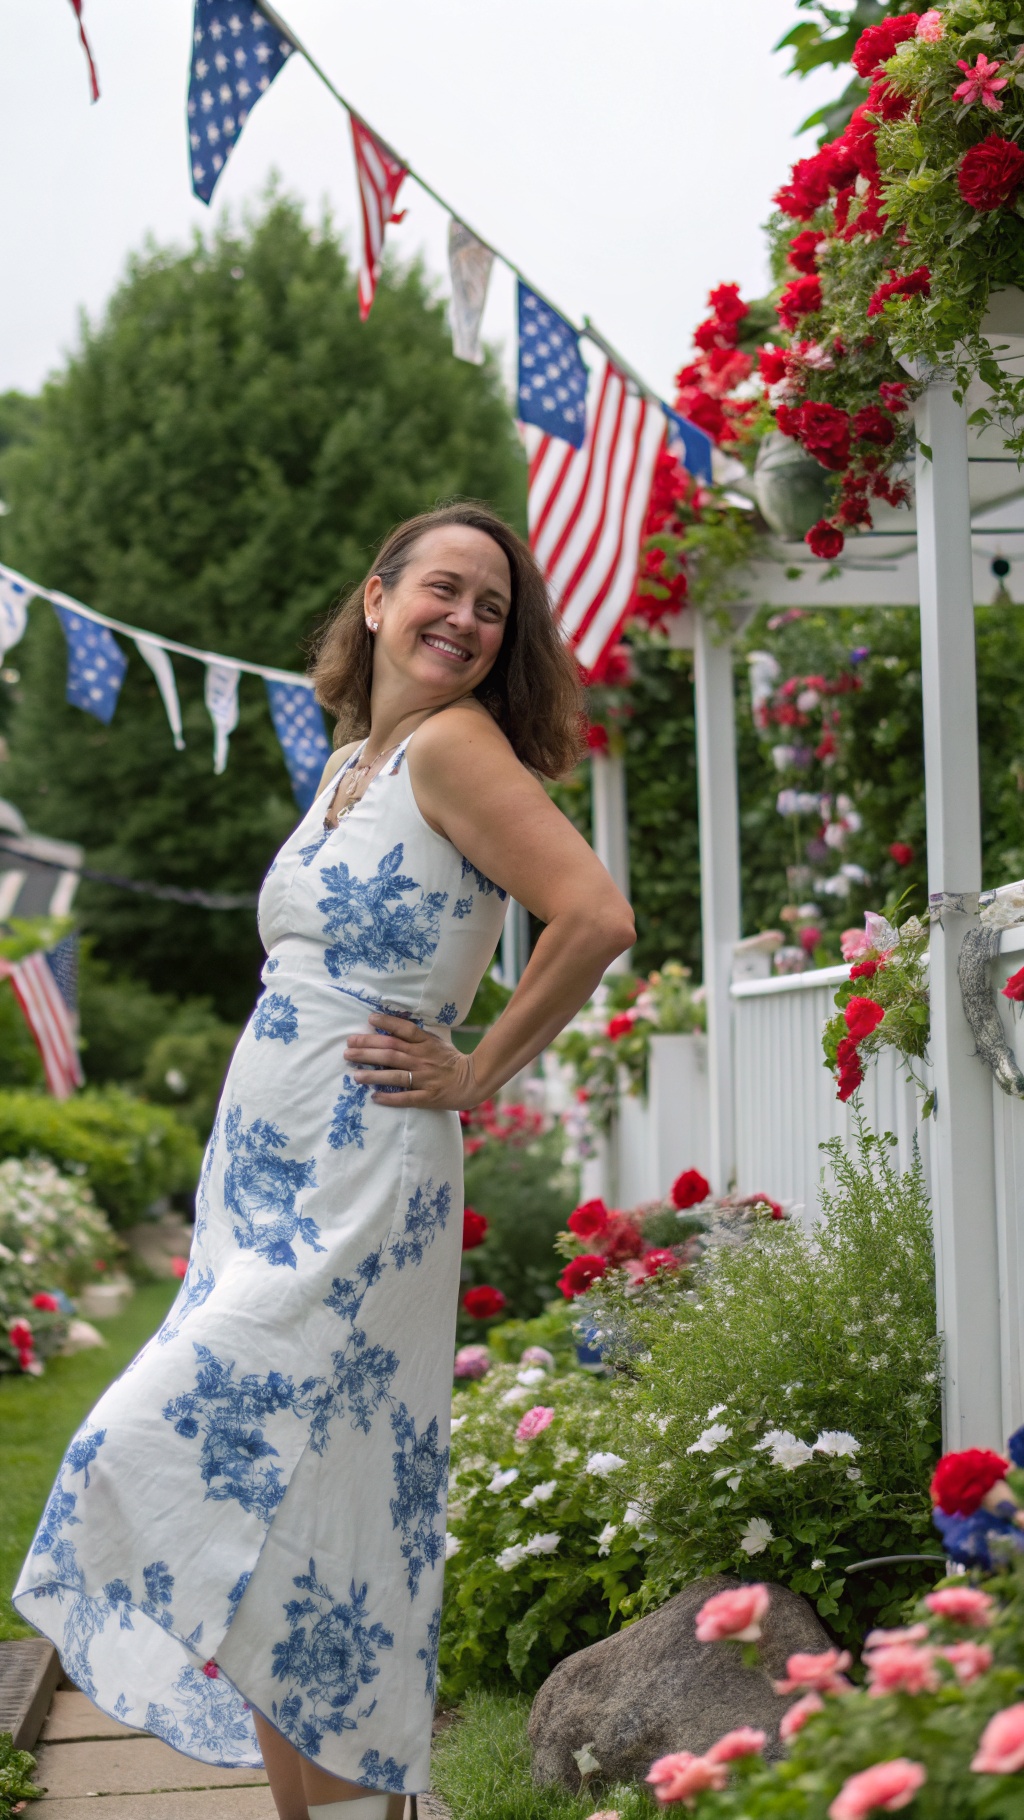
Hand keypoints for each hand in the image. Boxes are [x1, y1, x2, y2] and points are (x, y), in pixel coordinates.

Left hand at [345, 1014, 481, 1110]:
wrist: (474, 1080)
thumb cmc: (451, 1060)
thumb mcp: (436, 1042)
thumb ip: (417, 1036)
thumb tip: (392, 1027)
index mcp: (426, 1043)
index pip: (404, 1029)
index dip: (386, 1023)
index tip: (369, 1020)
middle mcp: (423, 1059)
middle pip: (391, 1051)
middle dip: (367, 1049)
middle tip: (348, 1048)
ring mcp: (425, 1078)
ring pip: (394, 1074)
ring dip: (372, 1074)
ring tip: (354, 1074)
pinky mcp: (428, 1097)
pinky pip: (406, 1097)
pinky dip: (389, 1097)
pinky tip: (374, 1097)